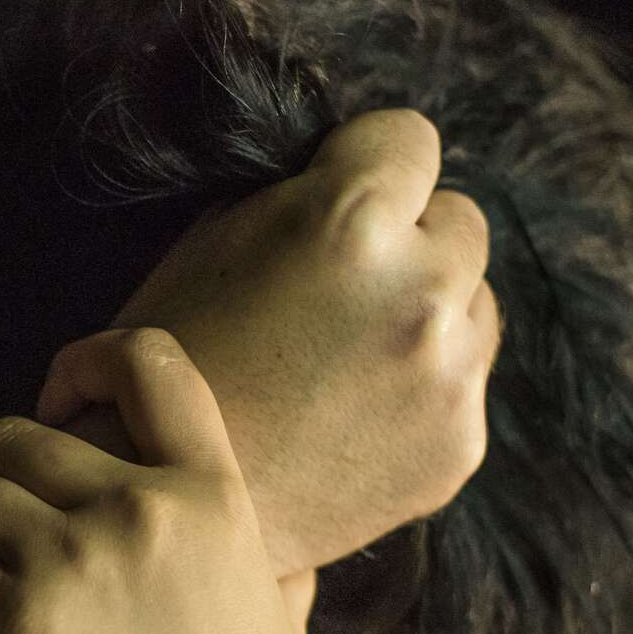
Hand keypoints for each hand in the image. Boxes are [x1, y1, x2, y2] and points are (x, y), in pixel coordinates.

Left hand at [0, 330, 401, 633]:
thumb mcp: (276, 612)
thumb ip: (253, 542)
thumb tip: (234, 494)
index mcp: (218, 498)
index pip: (147, 362)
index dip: (84, 362)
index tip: (57, 401)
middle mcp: (147, 514)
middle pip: (18, 437)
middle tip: (3, 538)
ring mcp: (76, 568)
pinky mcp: (14, 631)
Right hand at [101, 108, 497, 574]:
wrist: (157, 494)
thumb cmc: (168, 358)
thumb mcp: (211, 238)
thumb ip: (298, 194)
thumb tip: (345, 170)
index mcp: (353, 219)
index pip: (412, 139)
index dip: (367, 163)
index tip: (337, 195)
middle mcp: (423, 290)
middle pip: (460, 221)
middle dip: (410, 241)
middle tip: (338, 288)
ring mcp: (450, 375)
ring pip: (475, 305)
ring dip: (427, 316)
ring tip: (341, 359)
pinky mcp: (458, 444)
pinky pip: (463, 385)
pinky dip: (418, 391)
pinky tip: (347, 415)